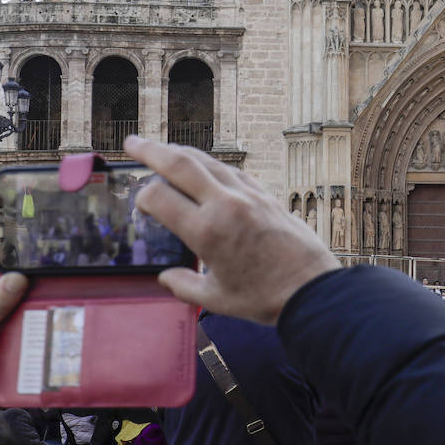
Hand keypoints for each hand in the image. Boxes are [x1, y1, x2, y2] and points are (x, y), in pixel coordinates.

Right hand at [126, 136, 339, 325]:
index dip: (143, 197)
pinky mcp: (265, 195)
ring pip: (207, 162)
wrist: (312, 289)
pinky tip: (204, 167)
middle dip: (151, 150)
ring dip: (181, 152)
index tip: (140, 204)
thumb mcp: (215, 300)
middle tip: (132, 143)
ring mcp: (247, 196)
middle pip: (180, 164)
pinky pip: (231, 171)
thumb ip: (184, 286)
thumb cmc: (264, 298)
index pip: (159, 196)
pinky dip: (211, 165)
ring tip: (163, 150)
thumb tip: (165, 278)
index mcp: (206, 231)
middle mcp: (225, 205)